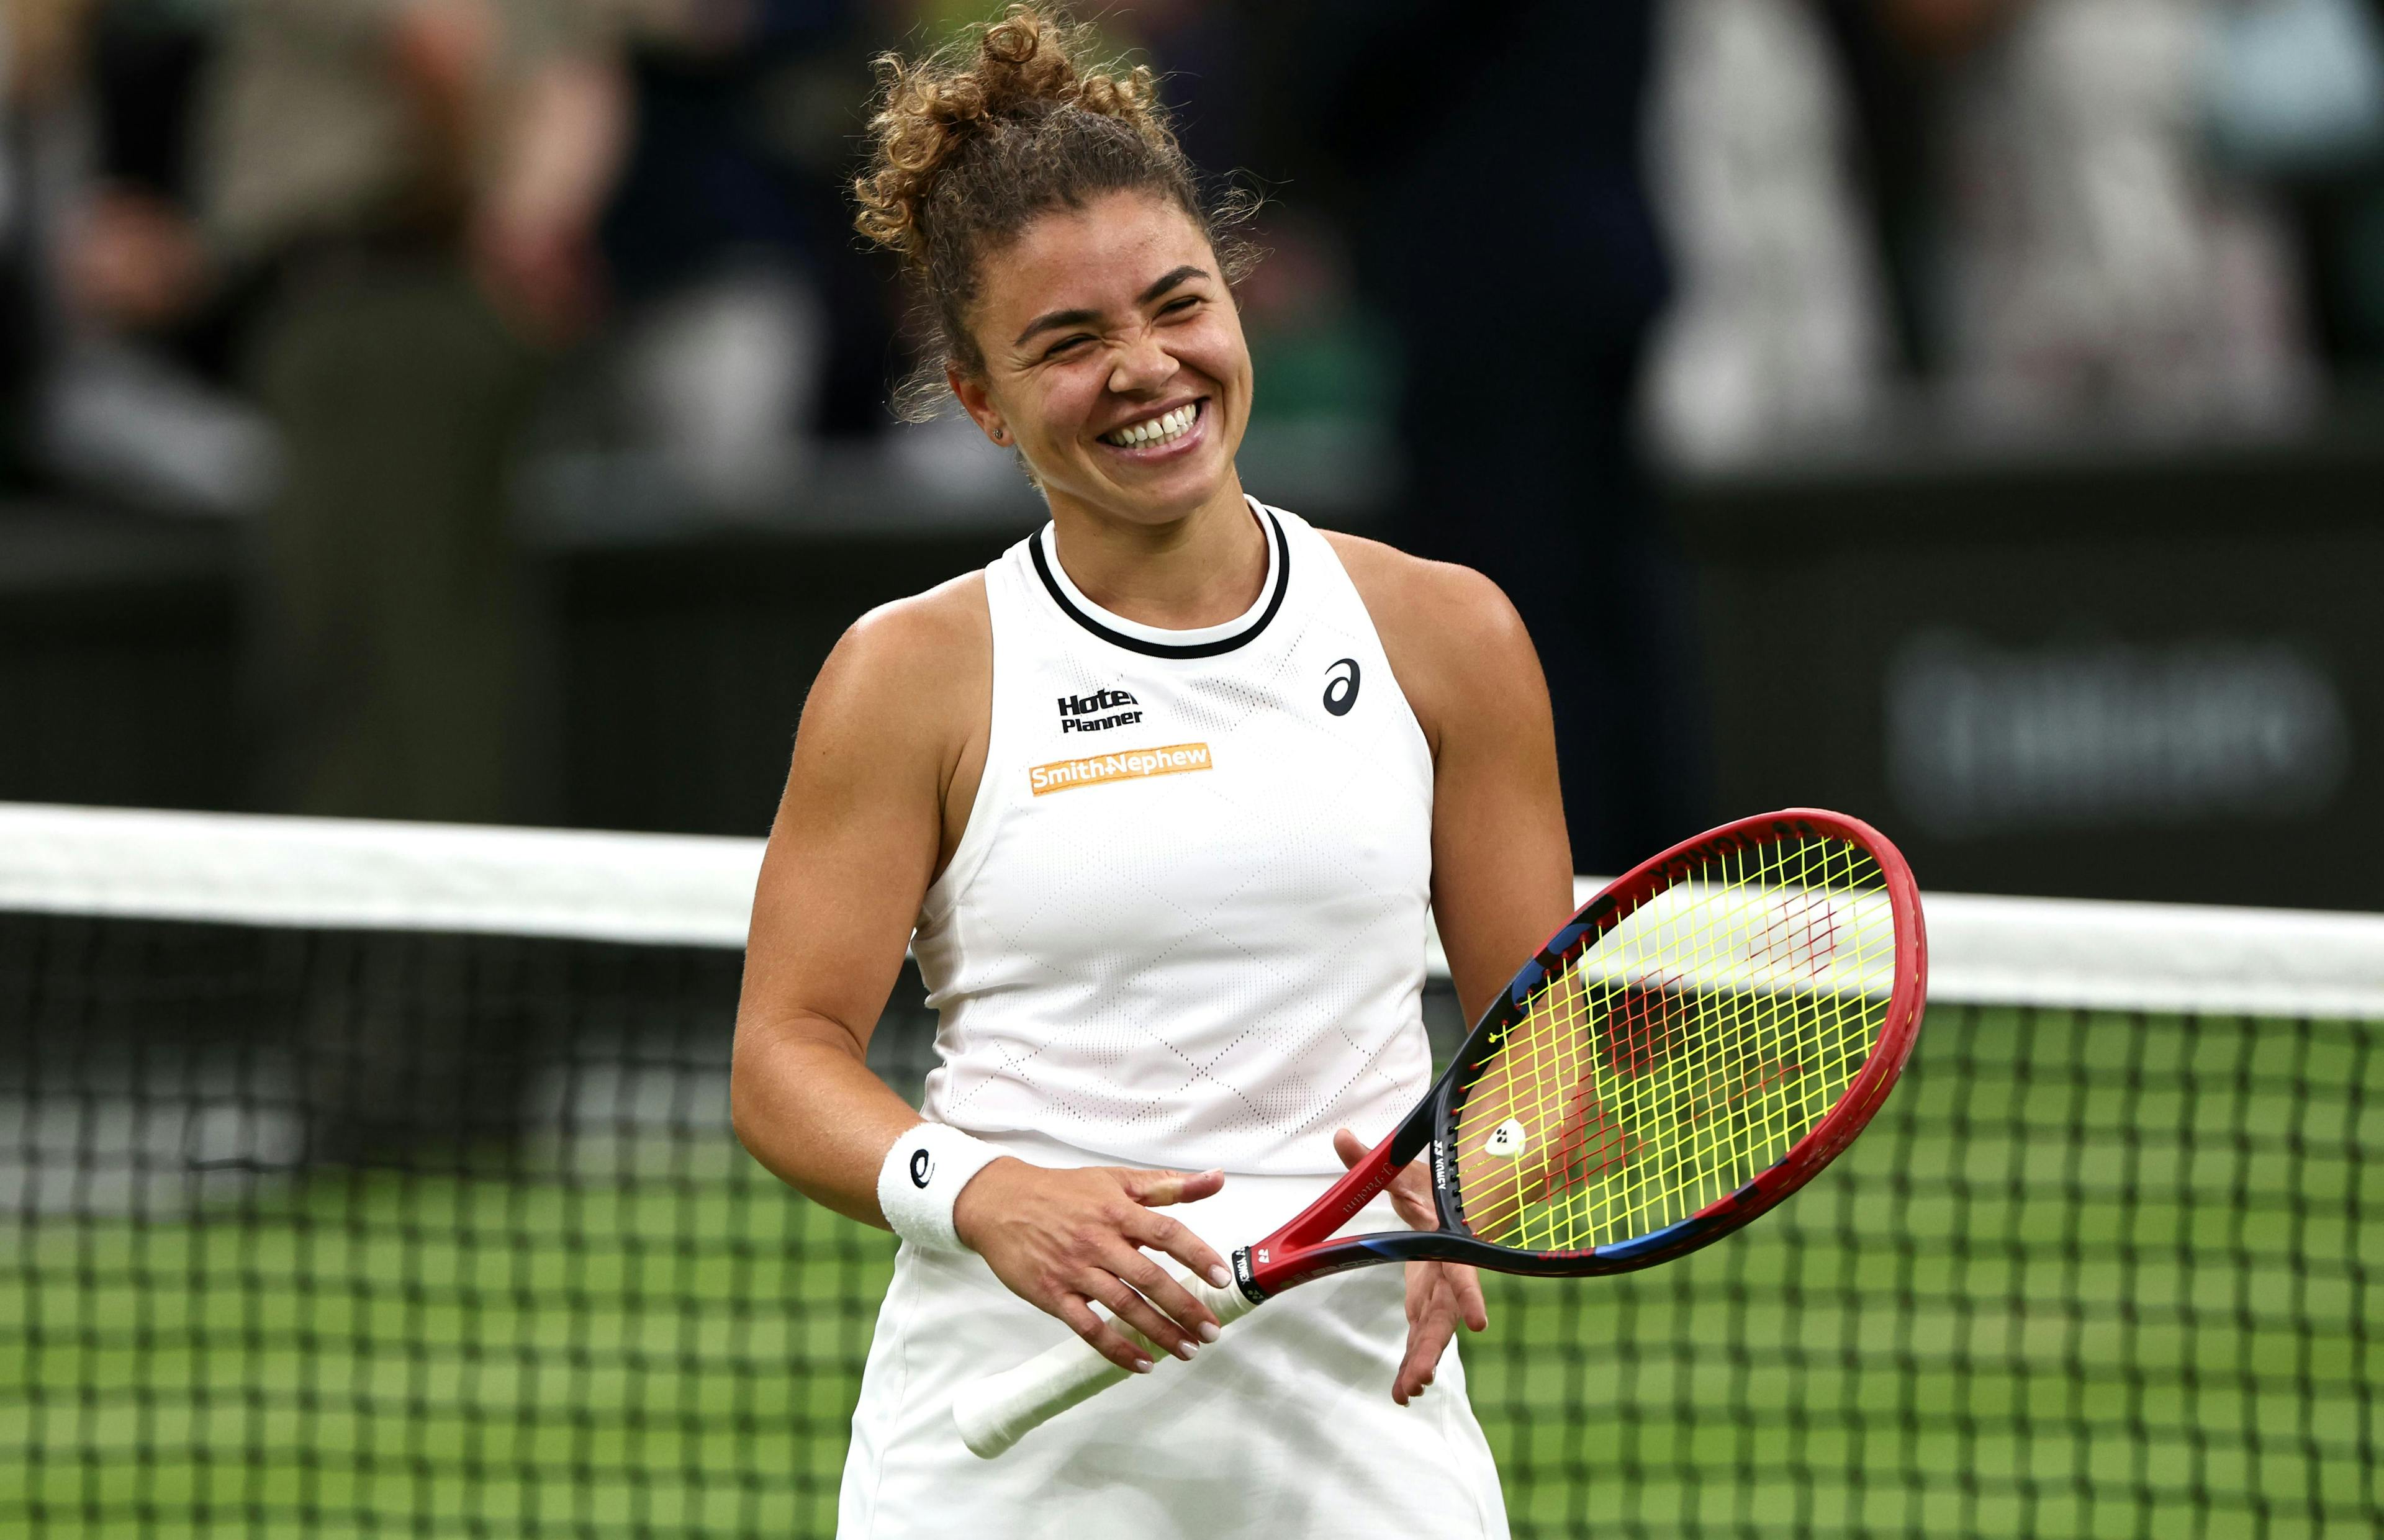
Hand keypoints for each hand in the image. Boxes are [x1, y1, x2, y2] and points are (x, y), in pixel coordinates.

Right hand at [953, 1159, 1231, 1373]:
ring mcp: (1074, 1270)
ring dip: (1158, 1332)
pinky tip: (1142, 1363)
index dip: (1197, 1255)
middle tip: (1211, 1331)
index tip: (1222, 1277)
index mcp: (1117, 1211)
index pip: (1167, 1233)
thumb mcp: (1115, 1179)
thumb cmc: (1062, 1191)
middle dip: (1184, 1307)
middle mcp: (1098, 1241)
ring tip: (1187, 1349)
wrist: (999, 1203)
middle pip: (1149, 1278)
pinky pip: (1088, 1328)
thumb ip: (1168, 1185)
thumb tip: (1217, 1178)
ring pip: (1123, 1306)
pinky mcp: (1052, 1295)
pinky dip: (1116, 1348)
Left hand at [1333, 1127, 1487, 1404]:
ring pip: (1433, 1332)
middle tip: (1419, 1379)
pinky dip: (1413, 1360)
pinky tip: (1403, 1390)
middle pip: (1444, 1316)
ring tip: (1407, 1392)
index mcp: (1450, 1241)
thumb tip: (1341, 1137)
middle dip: (1432, 1347)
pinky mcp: (1426, 1300)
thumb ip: (1373, 1160)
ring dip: (1421, 1361)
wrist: (1448, 1198)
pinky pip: (1421, 1334)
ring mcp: (1438, 1291)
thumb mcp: (1404, 1169)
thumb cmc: (1431, 1184)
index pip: (1462, 1270)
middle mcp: (1448, 1271)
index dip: (1469, 1295)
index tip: (1478, 1323)